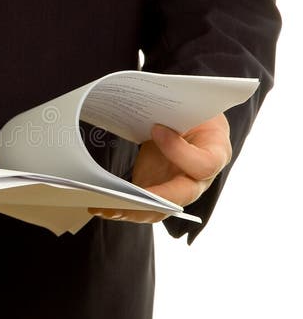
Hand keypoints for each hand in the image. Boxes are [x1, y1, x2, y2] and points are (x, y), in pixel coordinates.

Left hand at [88, 113, 231, 223]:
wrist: (187, 122)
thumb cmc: (192, 114)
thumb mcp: (193, 108)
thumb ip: (180, 115)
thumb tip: (156, 124)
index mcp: (216, 154)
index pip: (204, 165)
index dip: (180, 152)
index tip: (156, 130)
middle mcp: (200, 179)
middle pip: (181, 197)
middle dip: (153, 200)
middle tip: (127, 198)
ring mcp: (178, 190)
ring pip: (160, 210)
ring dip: (132, 211)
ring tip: (104, 207)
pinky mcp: (159, 193)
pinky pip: (143, 208)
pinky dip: (123, 209)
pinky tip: (101, 206)